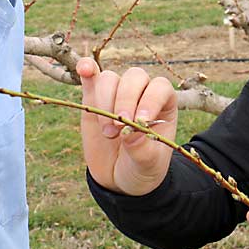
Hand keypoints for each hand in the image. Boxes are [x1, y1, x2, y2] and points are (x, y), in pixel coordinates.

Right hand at [77, 57, 177, 195]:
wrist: (119, 178)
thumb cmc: (141, 168)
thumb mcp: (147, 165)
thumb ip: (142, 149)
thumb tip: (129, 133)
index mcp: (164, 104)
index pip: (160, 87)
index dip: (151, 99)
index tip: (140, 122)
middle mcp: (141, 93)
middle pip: (134, 77)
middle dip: (125, 100)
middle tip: (118, 129)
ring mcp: (116, 94)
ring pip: (110, 78)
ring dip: (105, 101)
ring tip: (108, 133)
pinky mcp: (93, 98)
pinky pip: (90, 77)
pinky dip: (86, 69)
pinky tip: (84, 70)